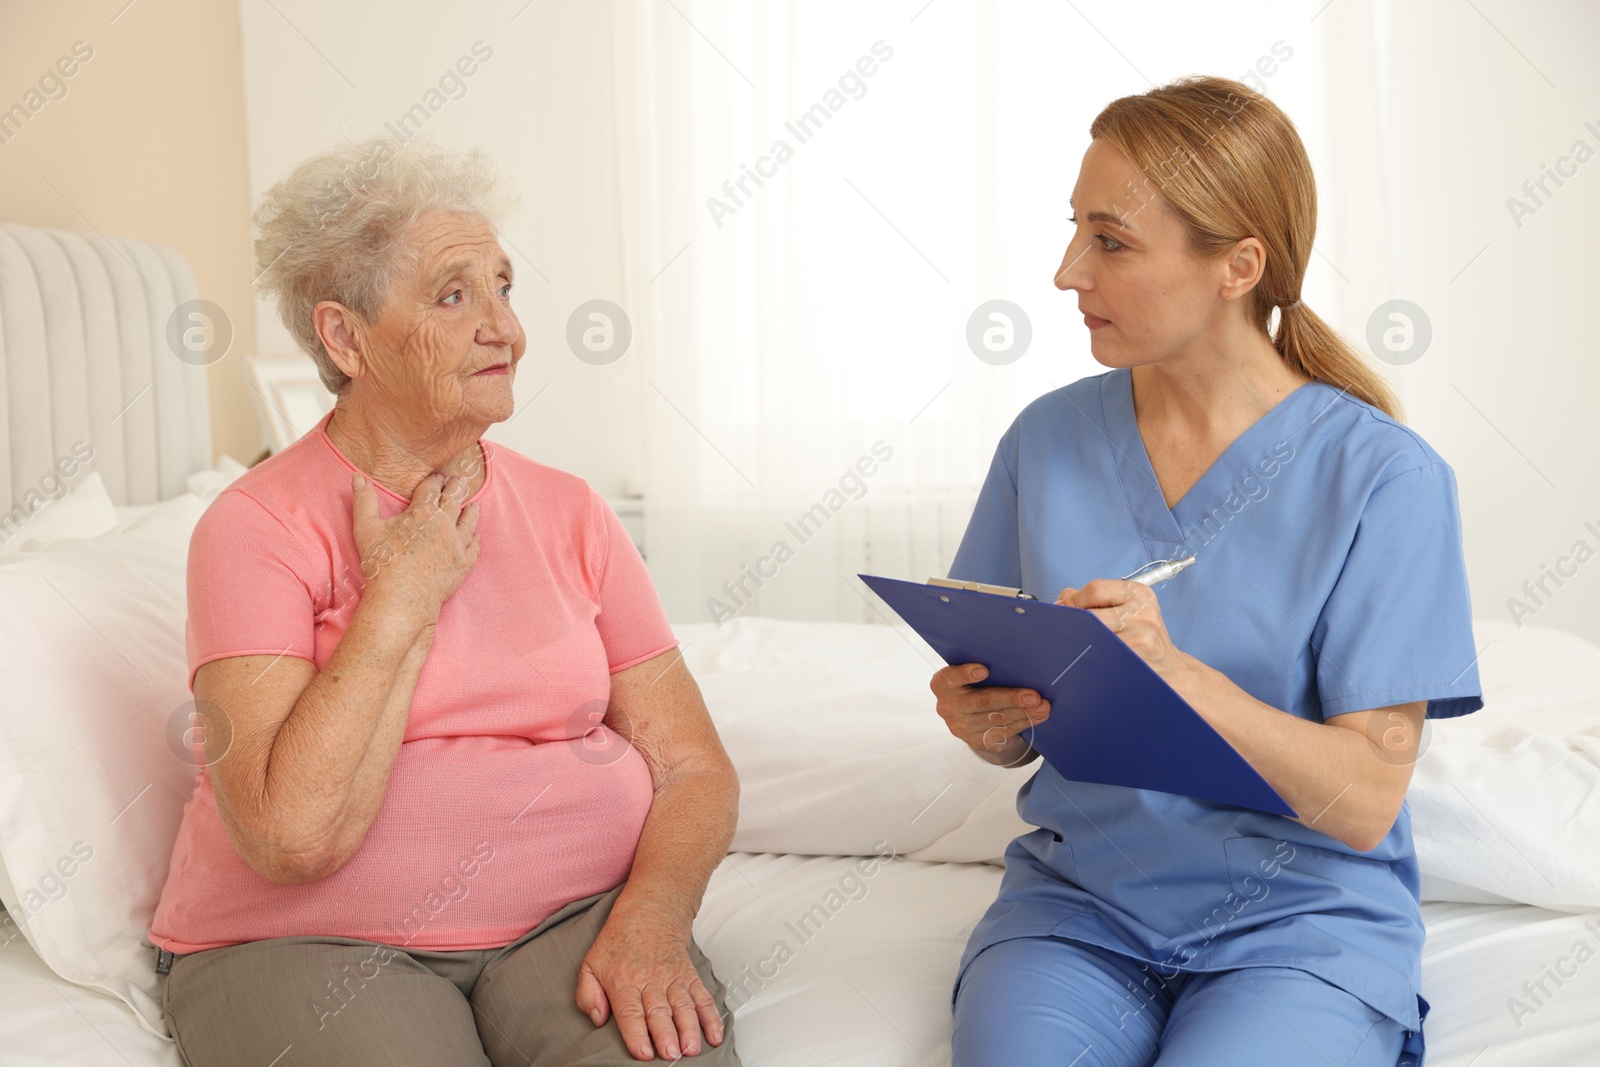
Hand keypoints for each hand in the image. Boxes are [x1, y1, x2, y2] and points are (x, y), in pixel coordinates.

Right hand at [352, 472, 480, 615]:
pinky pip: (474, 547)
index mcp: (422, 512)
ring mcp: (457, 544)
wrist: (402, 598)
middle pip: (454, 499)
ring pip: (469, 521)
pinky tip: (476, 536)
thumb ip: (364, 501)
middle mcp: (445, 524)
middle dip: (456, 488)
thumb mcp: (366, 529)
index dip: (434, 480)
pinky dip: (476, 539)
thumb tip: (357, 476)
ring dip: (471, 511)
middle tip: (459, 480)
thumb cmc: (382, 564)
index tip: (436, 477)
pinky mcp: (463, 564)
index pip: (431, 488)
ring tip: (474, 505)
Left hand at [576, 912, 724, 1060]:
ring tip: (691, 1048)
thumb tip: (597, 1018)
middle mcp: (650, 981)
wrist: (650, 910)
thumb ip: (587, 994)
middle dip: (666, 1035)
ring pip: (683, 1006)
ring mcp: (673, 979)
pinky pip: (702, 997)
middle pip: (660, 1012)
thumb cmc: (620, 940)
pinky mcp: (689, 977)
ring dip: (689, 1029)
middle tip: (670, 1054)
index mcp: (624, 981)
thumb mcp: (591, 964)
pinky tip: (714, 1034)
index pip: (631, 1012)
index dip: (637, 1034)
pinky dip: (711, 1017)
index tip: (643, 1052)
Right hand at [930, 663, 1047, 766]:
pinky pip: (1003, 731)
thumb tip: (1015, 663)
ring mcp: (961, 727)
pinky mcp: (976, 741)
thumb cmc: (974, 686)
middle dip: (1010, 698)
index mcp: (942, 685)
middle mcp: (948, 707)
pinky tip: (1038, 716)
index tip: (985, 670)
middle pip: (981, 701)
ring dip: (1023, 712)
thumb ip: (983, 670)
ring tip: (1042, 706)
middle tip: (1033, 696)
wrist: (970, 718)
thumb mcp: (970, 676)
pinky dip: (1024, 722)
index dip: (965, 674)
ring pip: (996, 718)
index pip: (949, 678)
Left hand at [1056, 579, 1198, 689]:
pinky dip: (1089, 657)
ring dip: (1077, 641)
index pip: (1095, 589)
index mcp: (1138, 593)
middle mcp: (1143, 611)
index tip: (1061, 611)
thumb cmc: (1142, 639)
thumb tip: (1062, 600)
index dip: (1073, 601)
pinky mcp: (1138, 654)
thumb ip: (1095, 601)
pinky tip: (1087, 660)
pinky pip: (1101, 654)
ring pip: (1093, 634)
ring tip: (1073, 646)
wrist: (1171, 670)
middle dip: (1071, 623)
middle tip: (1062, 633)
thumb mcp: (1127, 611)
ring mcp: (1142, 633)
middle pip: (1091, 613)